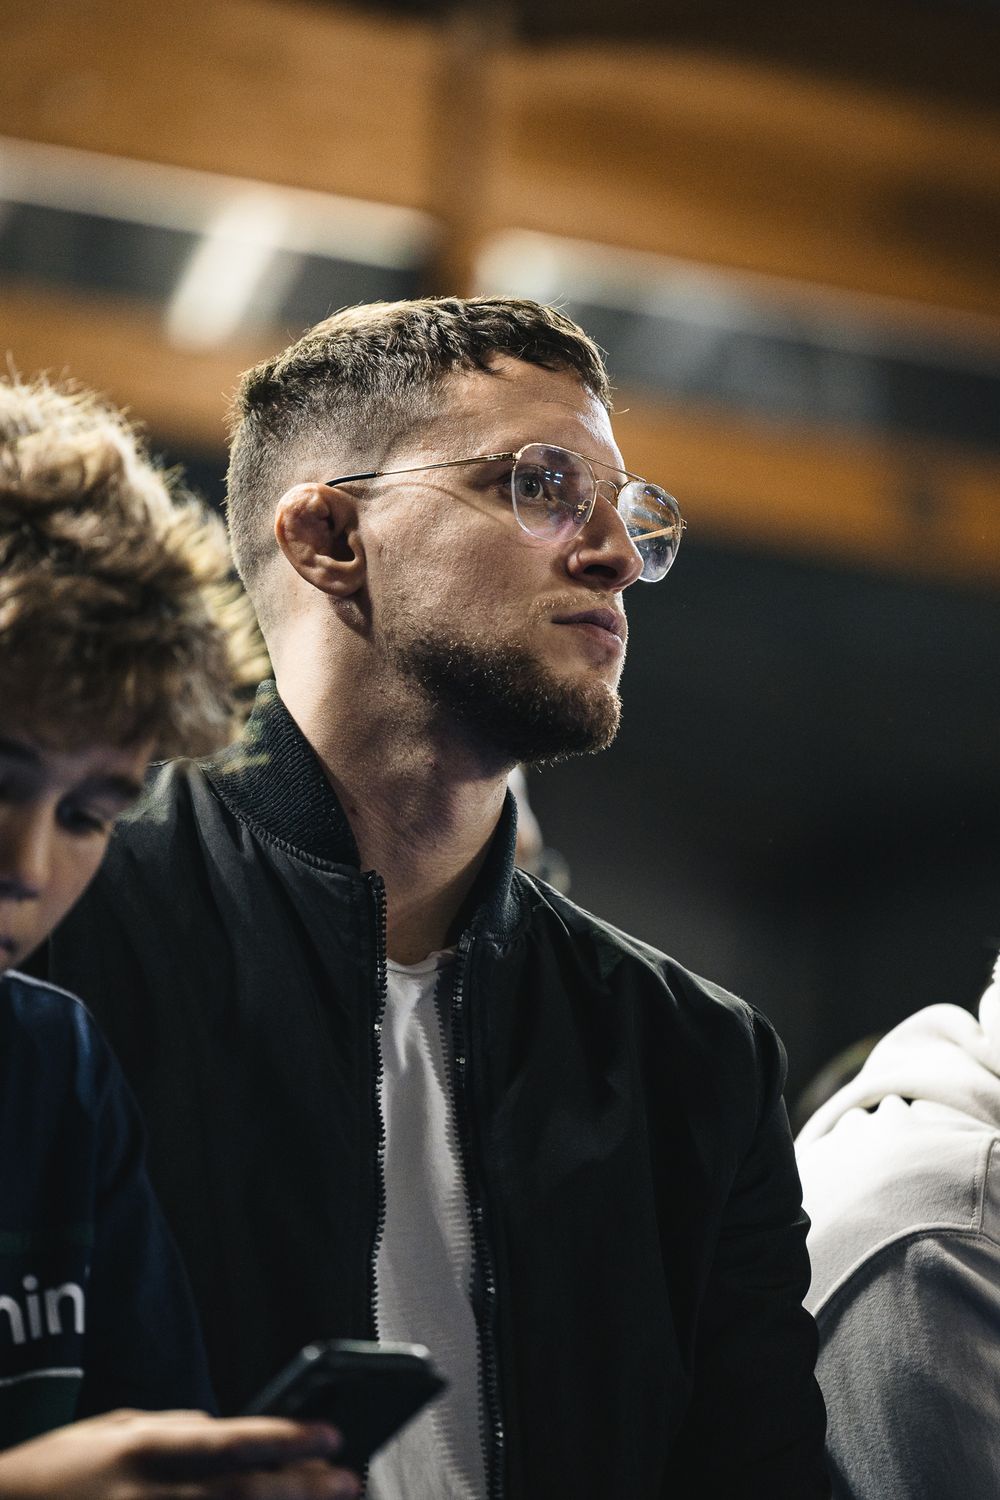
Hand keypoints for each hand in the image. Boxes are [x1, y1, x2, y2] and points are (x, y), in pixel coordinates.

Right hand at [0, 1408, 360, 1498]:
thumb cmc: (52, 1474)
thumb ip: (171, 1429)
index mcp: (142, 1450)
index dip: (285, 1438)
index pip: (229, 1441)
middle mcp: (148, 1497)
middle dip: (303, 1487)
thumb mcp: (108, 1431)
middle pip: (242, 1494)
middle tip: (350, 1478)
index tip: (330, 1434)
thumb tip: (223, 1427)